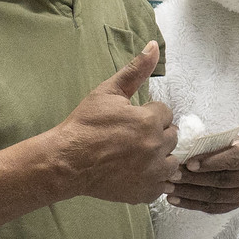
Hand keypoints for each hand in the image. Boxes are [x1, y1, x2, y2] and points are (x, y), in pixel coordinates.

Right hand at [46, 41, 176, 204]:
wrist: (67, 161)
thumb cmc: (85, 125)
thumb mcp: (108, 92)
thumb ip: (135, 71)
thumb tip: (153, 46)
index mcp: (150, 121)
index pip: (166, 113)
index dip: (149, 114)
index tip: (132, 120)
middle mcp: (156, 147)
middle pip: (171, 137)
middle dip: (156, 134)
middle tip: (132, 138)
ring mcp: (153, 173)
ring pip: (171, 162)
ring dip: (159, 157)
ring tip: (136, 155)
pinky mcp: (146, 192)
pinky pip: (162, 184)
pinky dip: (152, 179)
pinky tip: (135, 172)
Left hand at [167, 138, 238, 214]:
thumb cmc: (225, 147)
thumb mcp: (221, 140)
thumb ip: (207, 142)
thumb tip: (182, 144)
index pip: (231, 159)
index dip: (210, 162)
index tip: (189, 163)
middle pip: (220, 180)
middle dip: (193, 179)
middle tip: (172, 175)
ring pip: (213, 196)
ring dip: (187, 192)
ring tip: (168, 188)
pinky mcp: (233, 206)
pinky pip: (209, 208)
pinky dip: (189, 204)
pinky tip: (173, 199)